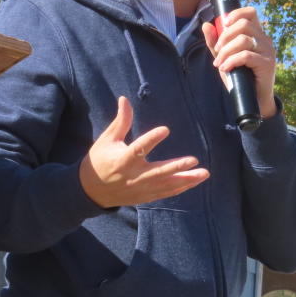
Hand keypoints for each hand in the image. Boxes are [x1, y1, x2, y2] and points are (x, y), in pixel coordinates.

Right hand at [79, 96, 209, 207]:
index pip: (139, 148)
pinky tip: (193, 182)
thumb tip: (124, 99)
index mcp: (123, 160)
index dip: (152, 139)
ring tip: (204, 173)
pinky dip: (179, 188)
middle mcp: (133, 176)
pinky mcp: (144, 196)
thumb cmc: (99, 160)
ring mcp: (140, 188)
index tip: (165, 129)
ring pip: (166, 185)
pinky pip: (165, 193)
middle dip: (177, 167)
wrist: (91, 191)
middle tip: (194, 160)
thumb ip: (121, 121)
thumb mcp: (107, 139)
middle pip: (158, 172)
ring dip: (186, 180)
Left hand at [201, 7, 276, 118]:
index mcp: (256, 35)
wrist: (252, 98)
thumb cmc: (239, 76)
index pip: (250, 13)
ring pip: (243, 40)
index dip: (236, 14)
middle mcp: (264, 39)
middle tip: (217, 51)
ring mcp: (268, 51)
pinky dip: (231, 61)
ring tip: (220, 63)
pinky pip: (246, 55)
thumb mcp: (224, 57)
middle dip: (225, 37)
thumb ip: (215, 43)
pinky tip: (225, 68)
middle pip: (244, 24)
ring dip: (226, 51)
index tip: (223, 24)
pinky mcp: (267, 63)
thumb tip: (206, 25)